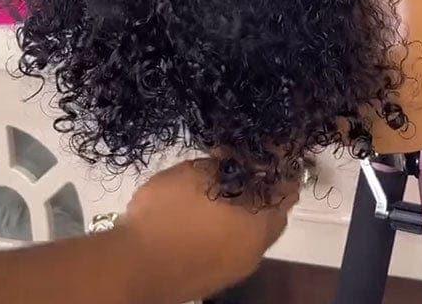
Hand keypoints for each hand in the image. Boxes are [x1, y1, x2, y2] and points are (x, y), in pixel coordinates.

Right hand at [117, 158, 299, 302]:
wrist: (132, 268)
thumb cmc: (168, 213)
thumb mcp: (198, 172)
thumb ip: (229, 162)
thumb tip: (243, 155)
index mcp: (262, 223)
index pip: (288, 183)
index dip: (279, 159)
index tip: (267, 142)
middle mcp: (257, 249)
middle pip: (277, 209)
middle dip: (268, 184)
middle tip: (248, 161)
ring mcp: (237, 267)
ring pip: (256, 229)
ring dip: (250, 206)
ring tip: (226, 184)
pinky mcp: (215, 277)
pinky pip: (235, 243)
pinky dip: (232, 225)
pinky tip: (210, 212)